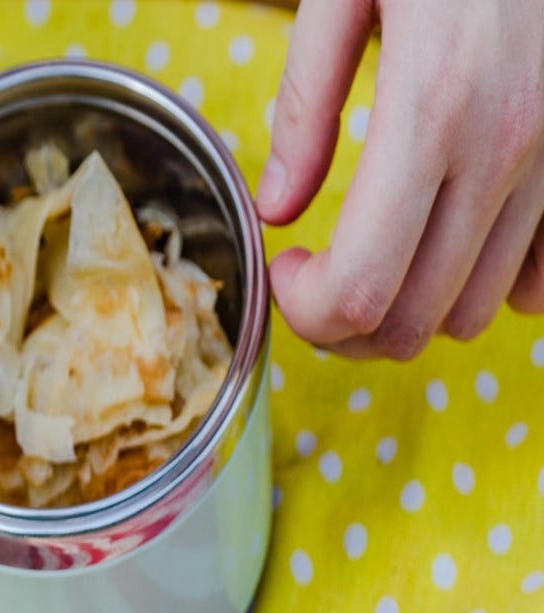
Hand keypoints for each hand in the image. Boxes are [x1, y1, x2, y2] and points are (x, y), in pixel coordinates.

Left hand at [257, 0, 543, 357]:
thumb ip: (305, 103)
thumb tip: (277, 210)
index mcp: (433, 110)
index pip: (357, 290)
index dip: (303, 310)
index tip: (285, 266)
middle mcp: (505, 147)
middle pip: (410, 324)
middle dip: (342, 327)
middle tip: (316, 277)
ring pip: (470, 315)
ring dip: (406, 311)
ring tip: (374, 258)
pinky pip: (539, 283)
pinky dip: (484, 288)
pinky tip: (444, 245)